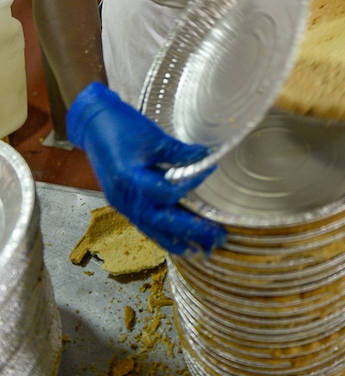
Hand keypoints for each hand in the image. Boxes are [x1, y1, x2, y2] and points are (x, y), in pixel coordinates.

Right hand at [67, 82, 226, 255]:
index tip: (212, 170)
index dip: (192, 184)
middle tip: (219, 238)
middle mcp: (126, 199)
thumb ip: (179, 152)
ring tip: (203, 251)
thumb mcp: (153, 136)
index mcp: (131, 180)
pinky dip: (163, 233)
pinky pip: (146, 224)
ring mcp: (123, 204)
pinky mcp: (124, 204)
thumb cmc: (122, 126)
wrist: (94, 124)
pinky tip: (179, 240)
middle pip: (161, 222)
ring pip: (152, 230)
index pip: (167, 192)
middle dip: (191, 232)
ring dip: (178, 241)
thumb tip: (207, 157)